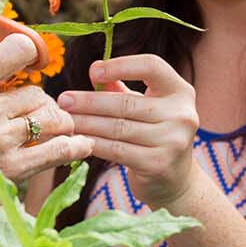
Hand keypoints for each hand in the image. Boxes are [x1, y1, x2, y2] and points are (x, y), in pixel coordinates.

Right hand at [0, 34, 92, 242]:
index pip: (19, 48)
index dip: (32, 55)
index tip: (32, 66)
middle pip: (39, 92)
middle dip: (41, 105)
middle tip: (32, 118)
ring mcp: (1, 139)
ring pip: (53, 118)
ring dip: (58, 125)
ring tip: (54, 132)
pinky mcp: (13, 170)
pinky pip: (60, 150)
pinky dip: (74, 147)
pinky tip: (78, 146)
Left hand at [58, 55, 201, 207]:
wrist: (175, 180)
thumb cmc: (154, 135)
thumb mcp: (145, 107)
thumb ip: (122, 89)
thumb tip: (95, 71)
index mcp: (180, 91)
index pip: (152, 66)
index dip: (121, 66)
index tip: (93, 71)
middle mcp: (182, 115)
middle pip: (126, 103)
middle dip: (90, 102)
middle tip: (63, 100)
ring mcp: (173, 141)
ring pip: (118, 127)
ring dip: (87, 124)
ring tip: (66, 121)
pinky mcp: (158, 164)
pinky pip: (117, 150)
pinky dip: (94, 144)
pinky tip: (78, 140)